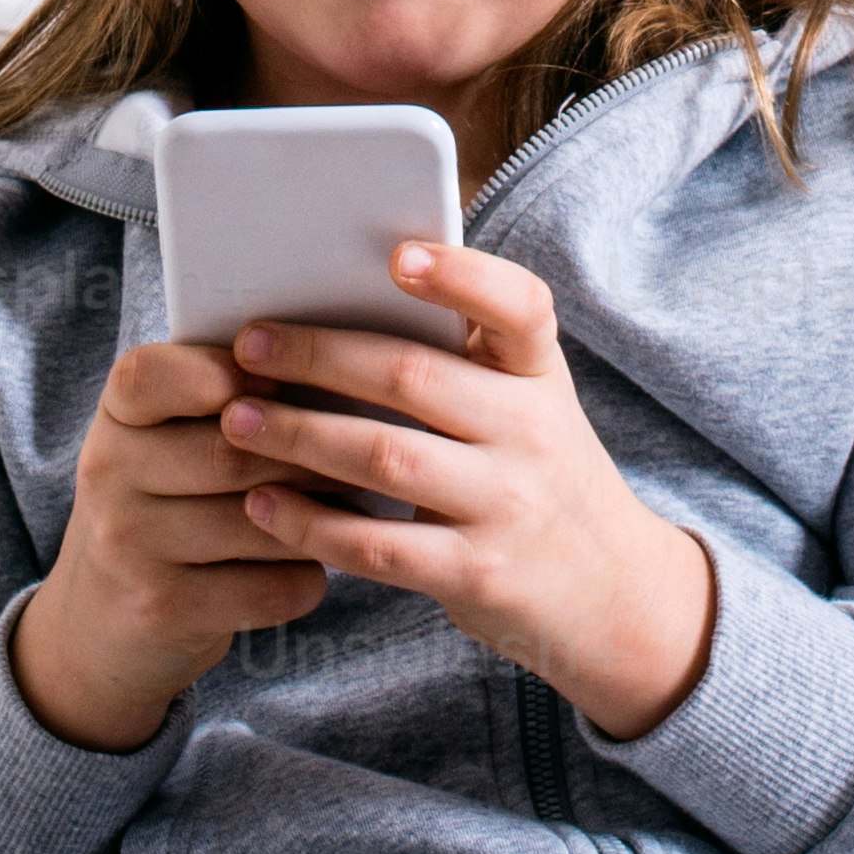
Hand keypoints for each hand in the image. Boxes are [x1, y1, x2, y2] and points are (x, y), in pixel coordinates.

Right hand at [8, 332, 332, 750]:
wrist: (101, 617)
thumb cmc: (165, 502)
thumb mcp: (165, 439)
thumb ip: (227, 401)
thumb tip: (339, 375)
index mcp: (115, 416)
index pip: (153, 374)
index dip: (223, 371)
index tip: (279, 377)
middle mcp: (108, 475)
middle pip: (231, 450)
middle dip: (309, 452)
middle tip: (366, 449)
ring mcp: (129, 547)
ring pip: (260, 519)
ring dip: (322, 515)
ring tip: (354, 504)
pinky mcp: (162, 609)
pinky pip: (268, 587)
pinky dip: (306, 576)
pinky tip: (310, 566)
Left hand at [204, 238, 718, 741]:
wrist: (617, 597)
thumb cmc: (541, 478)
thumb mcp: (529, 407)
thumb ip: (463, 362)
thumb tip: (337, 303)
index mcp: (540, 374)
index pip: (520, 306)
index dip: (461, 275)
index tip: (396, 256)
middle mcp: (532, 431)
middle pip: (412, 375)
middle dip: (318, 355)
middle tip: (247, 345)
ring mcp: (508, 505)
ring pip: (383, 456)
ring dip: (298, 436)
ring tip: (237, 423)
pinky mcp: (478, 574)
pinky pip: (377, 545)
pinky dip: (310, 523)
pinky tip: (262, 506)